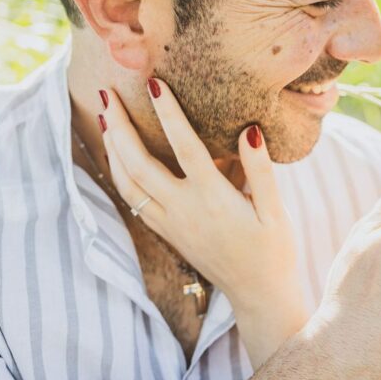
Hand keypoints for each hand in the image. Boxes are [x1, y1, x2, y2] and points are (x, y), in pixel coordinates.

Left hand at [99, 79, 306, 366]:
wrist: (258, 295)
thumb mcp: (275, 210)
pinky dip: (119, 173)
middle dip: (120, 126)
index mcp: (213, 198)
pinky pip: (133, 199)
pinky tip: (117, 156)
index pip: (184, 146)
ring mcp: (171, 223)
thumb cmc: (273, 250)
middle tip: (106, 94)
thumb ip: (260, 169)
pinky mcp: (167, 233)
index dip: (168, 113)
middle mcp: (184, 209)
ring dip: (113, 149)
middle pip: (139, 163)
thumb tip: (249, 130)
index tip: (154, 84)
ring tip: (106, 118)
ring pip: (128, 182)